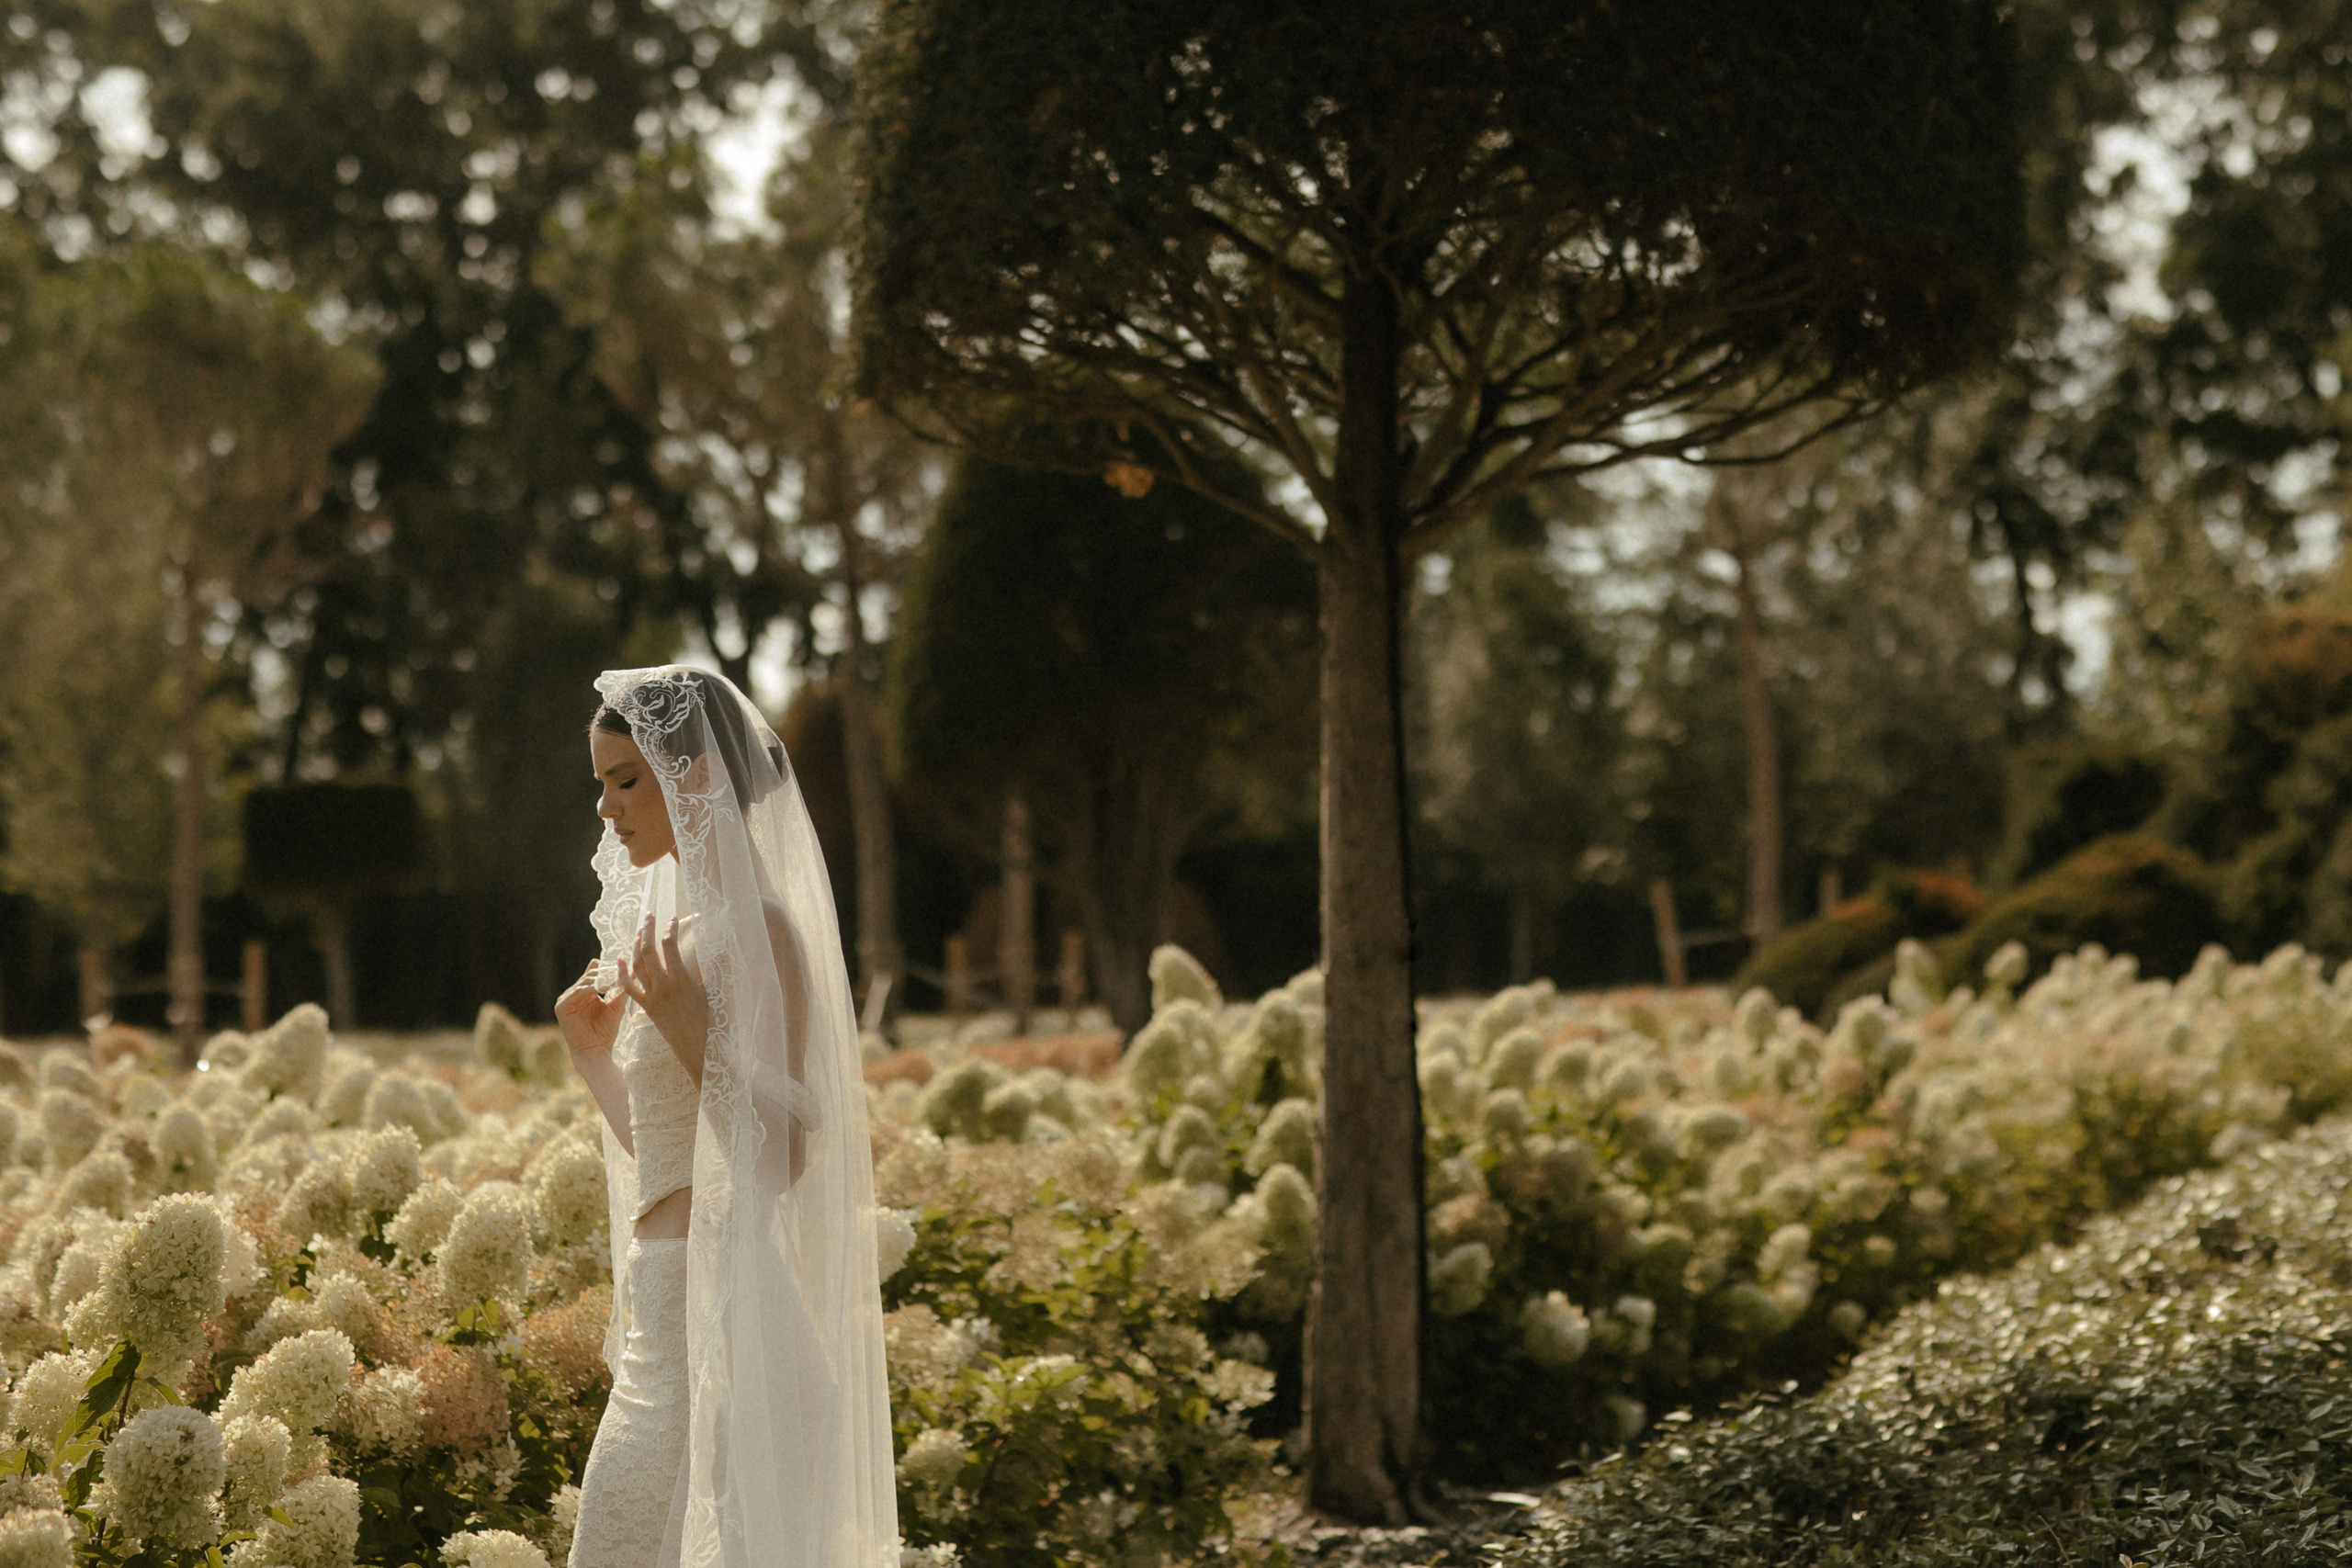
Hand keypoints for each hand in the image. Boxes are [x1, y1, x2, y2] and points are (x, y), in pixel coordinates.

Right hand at [555, 959, 624, 1060]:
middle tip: (621, 971)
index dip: (608, 968)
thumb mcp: (616, 1006)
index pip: (595, 972)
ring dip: (601, 979)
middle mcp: (575, 993)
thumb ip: (622, 988)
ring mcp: (566, 999)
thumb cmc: (605, 1032)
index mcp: (586, 992)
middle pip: (590, 974)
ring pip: (585, 981)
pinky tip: (605, 988)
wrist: (595, 1051)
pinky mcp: (562, 1006)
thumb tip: (632, 970)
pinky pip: (578, 991)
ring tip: (616, 979)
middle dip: (606, 972)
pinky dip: (592, 988)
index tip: (624, 967)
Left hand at [620, 914, 710, 1072]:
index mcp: (681, 979)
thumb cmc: (711, 1020)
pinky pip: (630, 988)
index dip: (670, 928)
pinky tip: (620, 960)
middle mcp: (662, 985)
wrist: (696, 1047)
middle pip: (648, 950)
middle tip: (649, 915)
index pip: (670, 945)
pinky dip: (623, 973)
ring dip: (635, 946)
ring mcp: (652, 996)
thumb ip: (715, 969)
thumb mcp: (715, 991)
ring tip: (639, 932)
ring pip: (636, 965)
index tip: (673, 918)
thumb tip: (721, 949)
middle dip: (647, 930)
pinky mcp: (646, 1007)